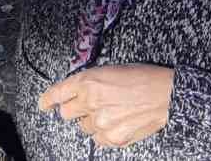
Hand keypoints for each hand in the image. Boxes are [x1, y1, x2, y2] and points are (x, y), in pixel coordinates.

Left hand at [37, 63, 174, 148]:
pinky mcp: (112, 137)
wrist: (166, 94)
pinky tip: (117, 124)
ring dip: (92, 122)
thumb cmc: (143, 78)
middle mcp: (90, 102)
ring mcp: (100, 122)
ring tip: (111, 113)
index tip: (44, 104)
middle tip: (88, 107)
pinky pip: (97, 140)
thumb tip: (77, 93)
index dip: (48, 100)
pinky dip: (103, 134)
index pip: (57, 93)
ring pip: (83, 127)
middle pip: (66, 114)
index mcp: (87, 81)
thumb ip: (90, 83)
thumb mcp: (110, 70)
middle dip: (74, 110)